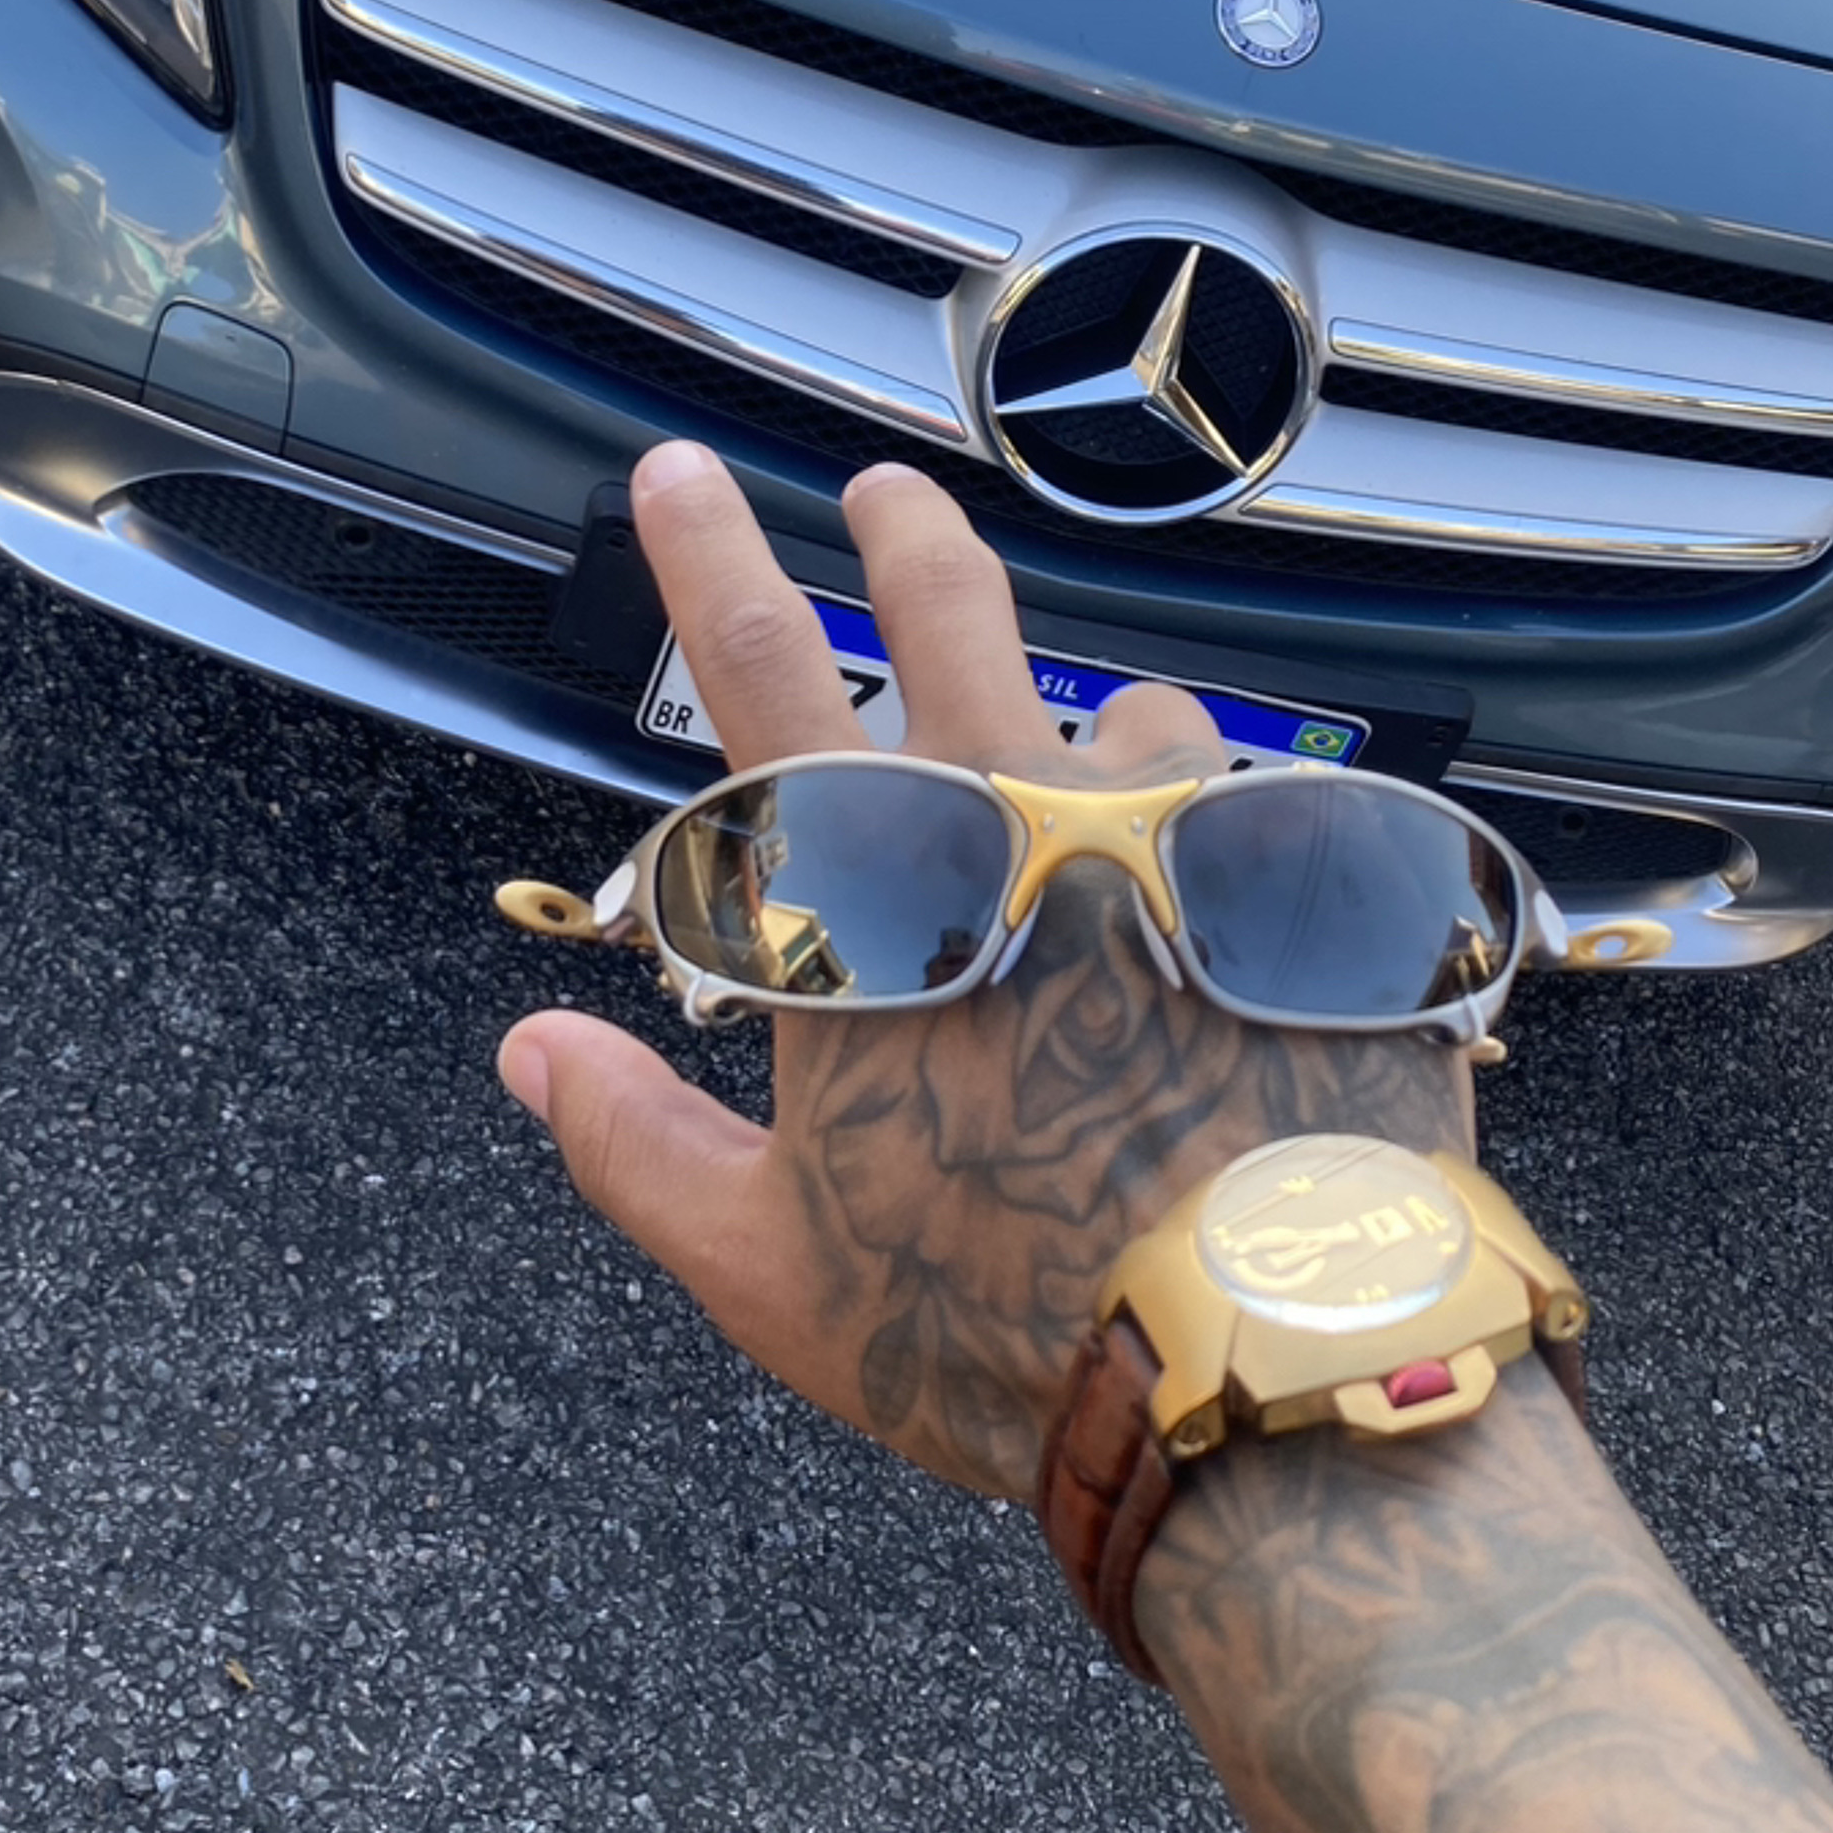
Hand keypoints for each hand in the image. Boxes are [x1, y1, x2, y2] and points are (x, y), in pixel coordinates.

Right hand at [496, 443, 1474, 1503]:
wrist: (1261, 1361)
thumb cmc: (997, 1321)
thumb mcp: (771, 1263)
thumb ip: (637, 1143)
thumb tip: (530, 1054)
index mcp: (878, 895)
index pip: (755, 670)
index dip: (703, 553)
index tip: (677, 471)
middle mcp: (1026, 820)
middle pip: (951, 615)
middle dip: (904, 534)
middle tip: (887, 490)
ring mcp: (1182, 838)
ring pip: (1129, 721)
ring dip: (1098, 744)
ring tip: (1103, 823)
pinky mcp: (1302, 887)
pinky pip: (1257, 813)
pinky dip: (1226, 838)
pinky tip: (1235, 916)